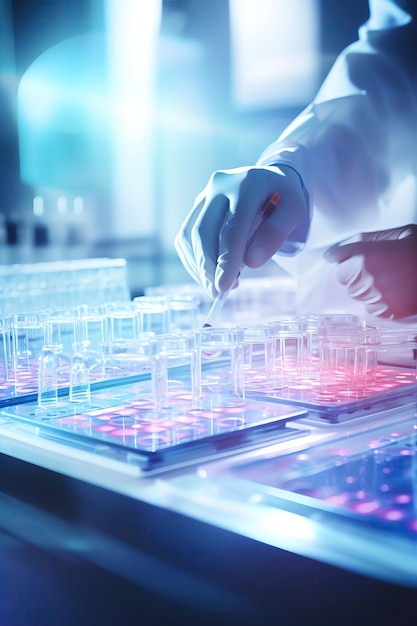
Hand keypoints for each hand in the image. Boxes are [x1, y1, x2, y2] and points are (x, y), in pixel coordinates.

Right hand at [174, 165, 305, 297]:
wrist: (269, 179)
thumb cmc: (283, 198)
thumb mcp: (294, 210)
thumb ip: (277, 233)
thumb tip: (252, 262)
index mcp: (247, 185)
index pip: (233, 228)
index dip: (226, 260)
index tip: (224, 287)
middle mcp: (219, 186)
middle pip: (203, 232)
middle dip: (208, 267)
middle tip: (218, 293)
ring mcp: (204, 195)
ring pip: (188, 236)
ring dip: (198, 266)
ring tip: (216, 286)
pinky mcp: (196, 207)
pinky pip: (185, 237)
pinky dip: (194, 260)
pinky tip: (209, 274)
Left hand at [324, 225, 416, 318]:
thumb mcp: (399, 234)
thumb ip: (365, 240)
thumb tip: (334, 253)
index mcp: (365, 257)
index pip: (338, 262)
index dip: (347, 258)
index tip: (350, 257)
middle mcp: (367, 281)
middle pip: (345, 280)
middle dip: (356, 273)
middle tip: (381, 266)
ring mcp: (377, 301)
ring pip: (358, 296)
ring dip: (367, 289)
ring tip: (392, 279)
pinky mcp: (389, 315)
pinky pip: (372, 309)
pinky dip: (380, 302)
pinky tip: (396, 291)